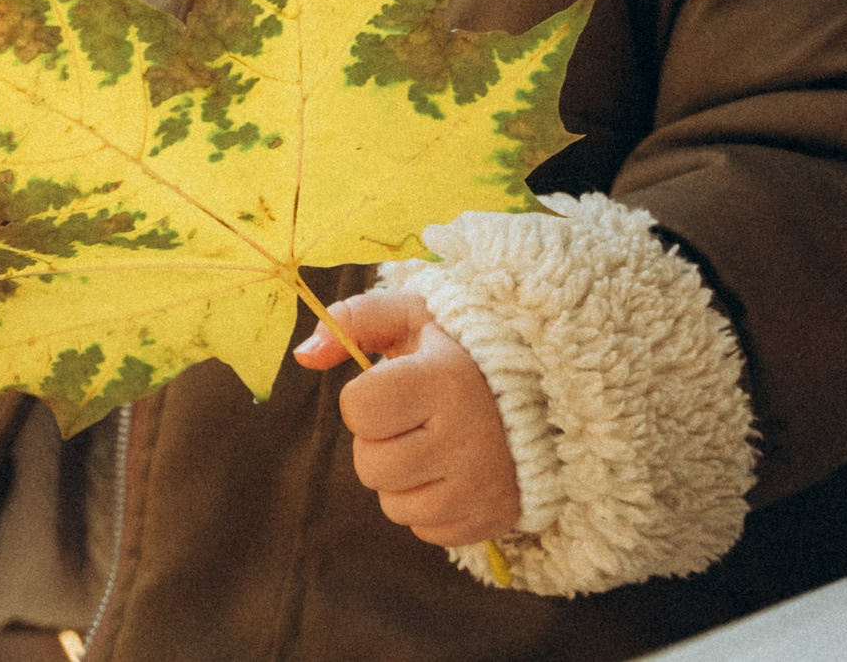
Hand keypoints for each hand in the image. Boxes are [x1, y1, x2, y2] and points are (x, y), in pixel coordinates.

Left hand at [294, 291, 520, 547]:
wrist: (544, 391)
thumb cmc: (459, 350)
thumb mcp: (411, 316)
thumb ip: (352, 321)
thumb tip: (303, 356)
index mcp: (443, 381)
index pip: (359, 409)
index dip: (362, 399)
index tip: (391, 387)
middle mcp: (466, 438)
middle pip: (371, 466)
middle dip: (378, 442)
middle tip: (412, 420)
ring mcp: (481, 486)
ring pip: (394, 505)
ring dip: (400, 479)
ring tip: (431, 445)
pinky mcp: (492, 519)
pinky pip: (426, 530)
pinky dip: (428, 505)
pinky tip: (451, 473)